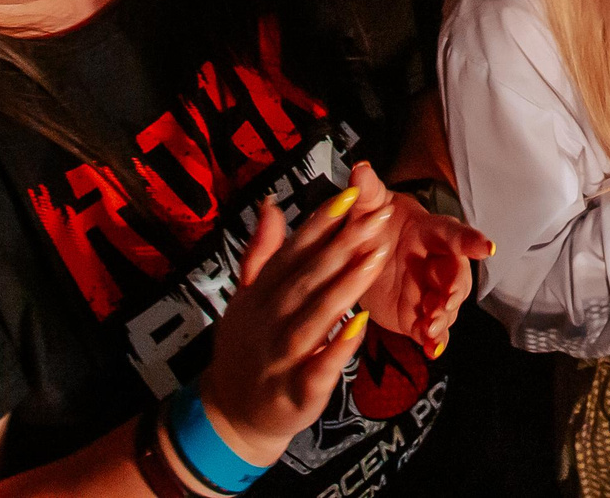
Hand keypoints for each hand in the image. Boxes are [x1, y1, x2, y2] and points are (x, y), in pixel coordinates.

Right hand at [200, 186, 392, 465]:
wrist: (232, 414)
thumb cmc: (248, 346)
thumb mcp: (247, 296)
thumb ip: (263, 252)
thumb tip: (271, 204)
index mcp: (261, 294)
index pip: (293, 252)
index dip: (320, 223)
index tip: (349, 195)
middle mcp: (269, 321)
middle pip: (308, 278)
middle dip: (343, 245)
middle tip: (377, 216)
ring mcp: (281, 356)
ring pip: (315, 317)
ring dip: (346, 286)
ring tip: (377, 255)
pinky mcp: (297, 391)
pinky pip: (320, 367)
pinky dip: (338, 347)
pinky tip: (362, 323)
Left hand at [345, 162, 490, 353]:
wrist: (365, 253)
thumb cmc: (375, 224)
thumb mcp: (368, 207)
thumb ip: (366, 192)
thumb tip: (359, 169)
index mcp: (430, 233)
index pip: (454, 234)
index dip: (470, 240)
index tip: (487, 247)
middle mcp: (437, 263)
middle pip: (456, 275)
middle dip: (454, 289)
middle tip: (444, 300)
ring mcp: (430, 291)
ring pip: (446, 305)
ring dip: (443, 317)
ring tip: (430, 328)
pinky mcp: (418, 315)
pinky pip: (432, 330)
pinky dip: (434, 341)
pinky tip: (432, 350)